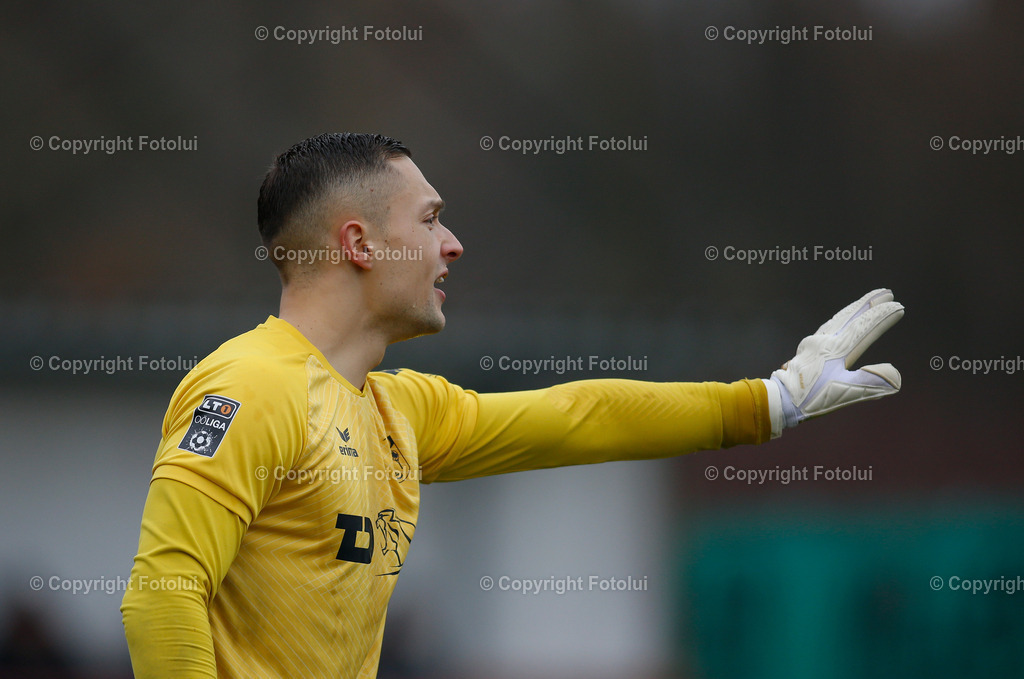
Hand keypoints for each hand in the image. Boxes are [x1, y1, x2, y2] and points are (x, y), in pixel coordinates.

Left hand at [767, 288, 903, 434]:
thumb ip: (870, 382)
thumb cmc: (810, 398)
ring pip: (837, 319)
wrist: (778, 400)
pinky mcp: (806, 351)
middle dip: (868, 303)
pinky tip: (838, 324)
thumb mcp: (844, 393)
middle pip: (850, 316)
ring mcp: (813, 344)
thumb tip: (894, 373)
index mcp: (835, 349)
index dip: (882, 316)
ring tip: (865, 302)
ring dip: (854, 309)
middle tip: (885, 292)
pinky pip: (827, 328)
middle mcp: (824, 341)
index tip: (899, 305)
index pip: (864, 327)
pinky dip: (839, 320)